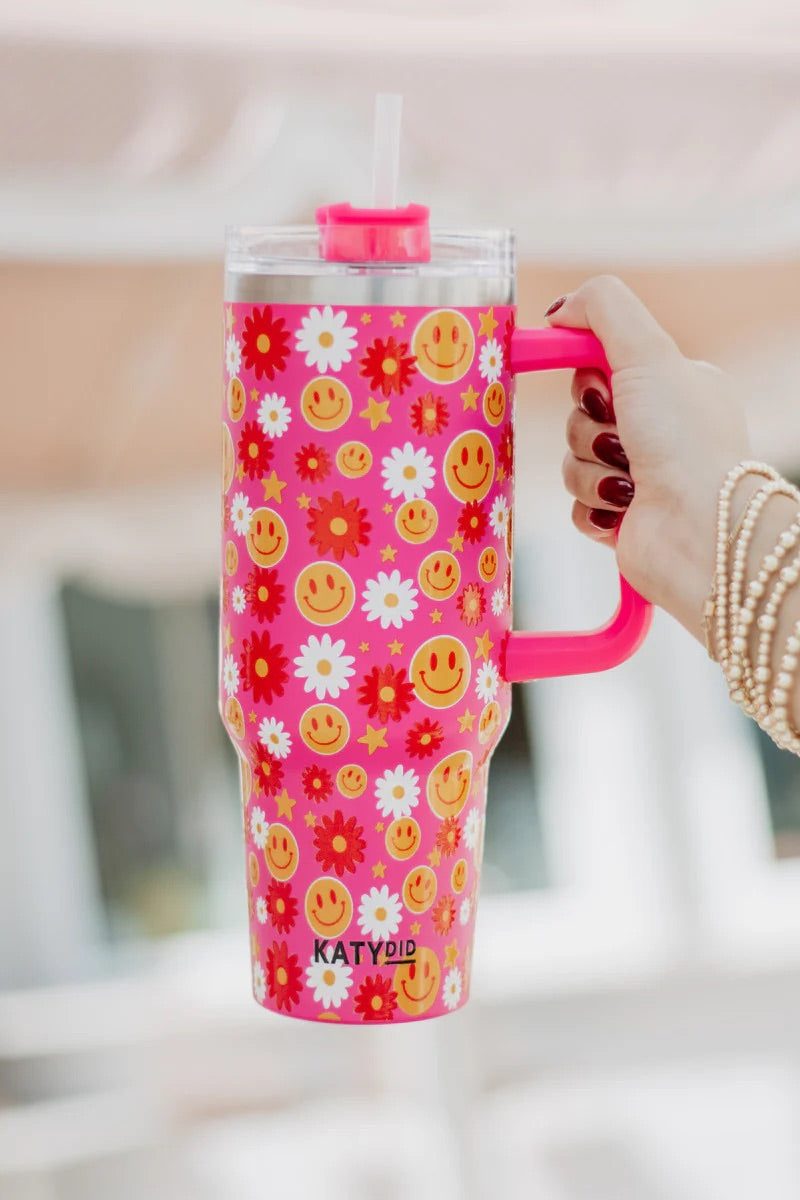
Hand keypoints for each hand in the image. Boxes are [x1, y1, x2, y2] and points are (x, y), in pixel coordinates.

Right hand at [551, 276, 752, 640]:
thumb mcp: (648, 352)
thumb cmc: (685, 441)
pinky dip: (592, 505)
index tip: (581, 377)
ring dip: (590, 468)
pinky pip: (575, 502)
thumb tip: (560, 310)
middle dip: (588, 425)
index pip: (604, 363)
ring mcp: (639, 475)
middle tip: (621, 434)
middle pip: (580, 411)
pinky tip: (623, 510)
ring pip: (572, 458)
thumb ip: (603, 308)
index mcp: (674, 387)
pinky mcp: (619, 517)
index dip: (585, 372)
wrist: (696, 531)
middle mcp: (659, 430)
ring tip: (628, 480)